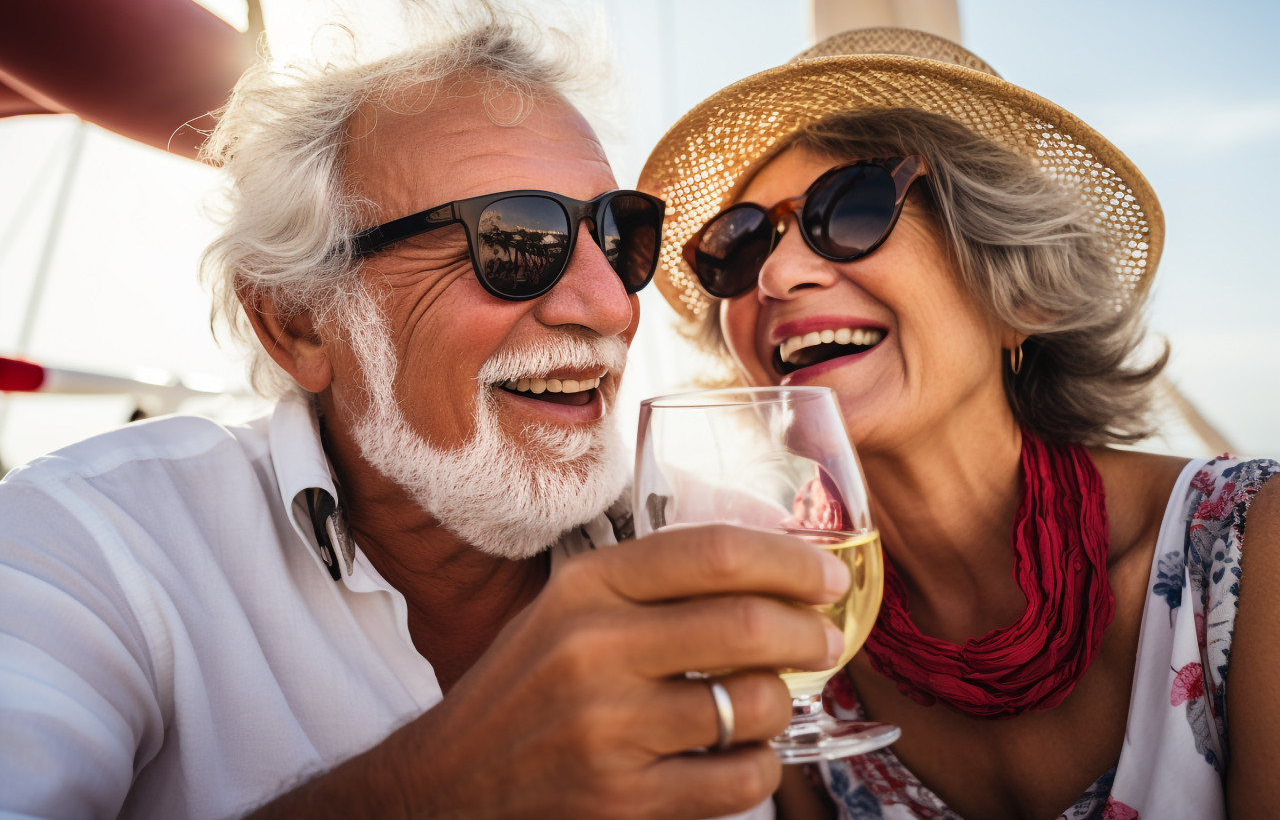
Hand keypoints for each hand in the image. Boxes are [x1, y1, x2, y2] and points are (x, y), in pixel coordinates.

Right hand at [251, 525, 849, 818]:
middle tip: (826, 639)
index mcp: (586, 587)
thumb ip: (650, 586)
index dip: (788, 561)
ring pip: (753, 704)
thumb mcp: (567, 609)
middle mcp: (594, 648)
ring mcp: (609, 727)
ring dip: (783, 703)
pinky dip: (760, 767)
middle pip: (746, 623)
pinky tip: (742, 756)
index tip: (825, 576)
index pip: (712, 552)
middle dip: (809, 631)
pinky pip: (739, 780)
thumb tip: (768, 578)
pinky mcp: (624, 797)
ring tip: (768, 701)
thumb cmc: (525, 686)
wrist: (451, 780)